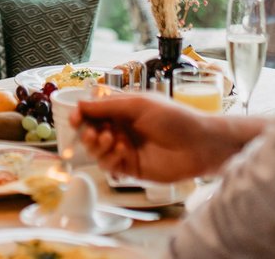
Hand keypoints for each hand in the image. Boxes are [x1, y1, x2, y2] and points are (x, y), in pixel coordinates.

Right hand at [72, 95, 213, 181]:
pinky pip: (109, 166)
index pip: (93, 112)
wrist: (199, 145)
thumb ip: (108, 106)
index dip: (81, 116)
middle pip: (90, 133)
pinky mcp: (130, 168)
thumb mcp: (139, 105)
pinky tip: (124, 152)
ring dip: (98, 146)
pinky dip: (110, 159)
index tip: (75, 119)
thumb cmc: (175, 118)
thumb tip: (80, 105)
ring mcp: (125, 149)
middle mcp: (121, 129)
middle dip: (87, 133)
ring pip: (96, 151)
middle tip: (95, 134)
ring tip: (111, 140)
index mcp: (123, 110)